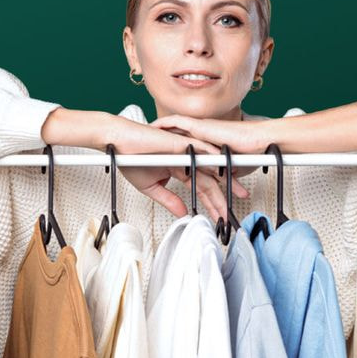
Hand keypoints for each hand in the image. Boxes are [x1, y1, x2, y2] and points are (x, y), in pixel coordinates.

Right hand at [104, 116, 248, 219]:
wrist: (117, 143)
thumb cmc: (130, 159)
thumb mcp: (151, 187)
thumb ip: (169, 200)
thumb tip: (183, 213)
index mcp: (179, 170)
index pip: (200, 189)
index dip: (211, 203)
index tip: (221, 215)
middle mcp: (185, 160)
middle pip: (209, 181)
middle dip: (223, 198)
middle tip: (234, 211)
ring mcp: (184, 151)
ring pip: (210, 167)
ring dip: (226, 180)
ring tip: (239, 192)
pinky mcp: (181, 142)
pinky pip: (201, 148)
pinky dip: (214, 156)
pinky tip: (226, 166)